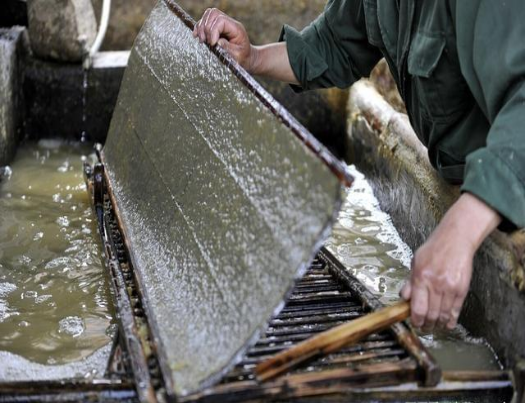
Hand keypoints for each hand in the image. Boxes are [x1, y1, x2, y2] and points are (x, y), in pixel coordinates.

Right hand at [193, 8, 257, 72]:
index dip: (213, 31)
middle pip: (213, 14)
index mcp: (236, 28)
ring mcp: (222, 24)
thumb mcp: (237, 55)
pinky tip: (197, 36)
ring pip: (208, 15)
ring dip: (201, 27)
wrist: (245, 57)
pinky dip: (199, 27)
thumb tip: (217, 42)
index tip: (212, 44)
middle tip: (205, 42)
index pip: (221, 20)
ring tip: (202, 40)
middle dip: (206, 28)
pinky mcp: (215, 28)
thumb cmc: (243, 57)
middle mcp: (229, 23)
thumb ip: (228, 48)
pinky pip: (204, 21)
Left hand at [401, 193, 500, 331]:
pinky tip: (448, 324)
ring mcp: (450, 288)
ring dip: (439, 324)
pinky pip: (456, 309)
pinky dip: (452, 320)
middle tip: (424, 328)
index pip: (417, 308)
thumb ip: (410, 282)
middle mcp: (435, 285)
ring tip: (435, 327)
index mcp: (421, 278)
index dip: (416, 320)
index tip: (415, 323)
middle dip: (427, 325)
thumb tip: (404, 299)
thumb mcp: (415, 263)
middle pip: (431, 314)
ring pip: (444, 314)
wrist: (455, 240)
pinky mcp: (462, 289)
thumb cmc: (434, 250)